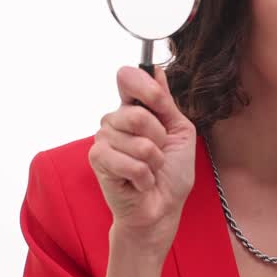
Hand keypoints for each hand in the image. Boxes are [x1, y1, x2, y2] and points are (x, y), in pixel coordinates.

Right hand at [88, 65, 197, 257]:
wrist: (163, 208)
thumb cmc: (172, 173)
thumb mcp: (179, 132)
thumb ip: (166, 102)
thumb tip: (156, 68)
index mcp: (135, 108)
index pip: (129, 77)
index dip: (147, 88)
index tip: (160, 105)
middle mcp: (115, 119)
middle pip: (136, 112)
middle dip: (159, 138)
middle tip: (159, 154)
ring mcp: (103, 138)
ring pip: (138, 141)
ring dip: (154, 161)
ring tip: (150, 170)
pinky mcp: (97, 159)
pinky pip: (130, 162)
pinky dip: (144, 176)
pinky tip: (141, 183)